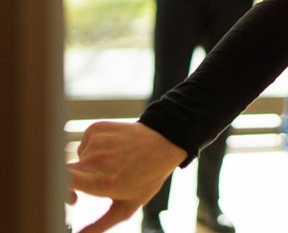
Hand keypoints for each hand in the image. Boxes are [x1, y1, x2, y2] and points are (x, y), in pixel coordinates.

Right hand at [67, 121, 185, 232]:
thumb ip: (100, 225)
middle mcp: (96, 160)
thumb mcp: (127, 205)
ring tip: (110, 166)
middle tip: (88, 188)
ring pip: (78, 159)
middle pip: (66, 173)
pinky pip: (84, 144)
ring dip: (87, 166)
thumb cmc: (147, 176)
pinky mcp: (96, 128)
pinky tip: (110, 151)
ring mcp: (96, 141)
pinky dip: (92, 150)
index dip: (58, 192)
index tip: (72, 199)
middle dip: (72, 183)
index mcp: (103, 181)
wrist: (165, 141)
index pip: (63, 182)